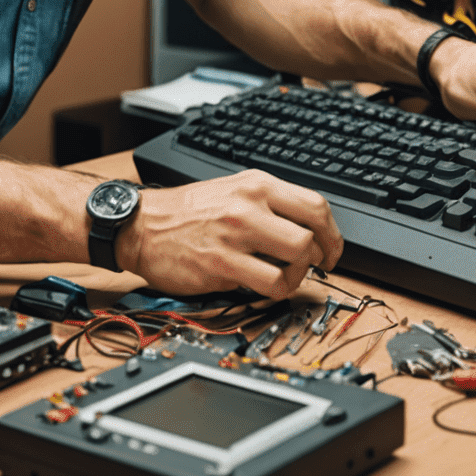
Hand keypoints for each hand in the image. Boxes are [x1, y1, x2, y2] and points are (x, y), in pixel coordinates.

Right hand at [116, 170, 343, 299]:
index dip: (332, 233)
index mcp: (256, 184)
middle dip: (321, 256)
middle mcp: (250, 206)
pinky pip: (271, 284)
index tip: (331, 248)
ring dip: (300, 276)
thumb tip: (309, 228)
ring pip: (297, 259)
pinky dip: (277, 291)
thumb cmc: (187, 212)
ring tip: (285, 276)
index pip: (315, 204)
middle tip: (313, 266)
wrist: (143, 226)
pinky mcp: (223, 265)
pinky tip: (264, 286)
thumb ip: (270, 203)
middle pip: (312, 234)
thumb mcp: (233, 190)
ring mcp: (237, 235)